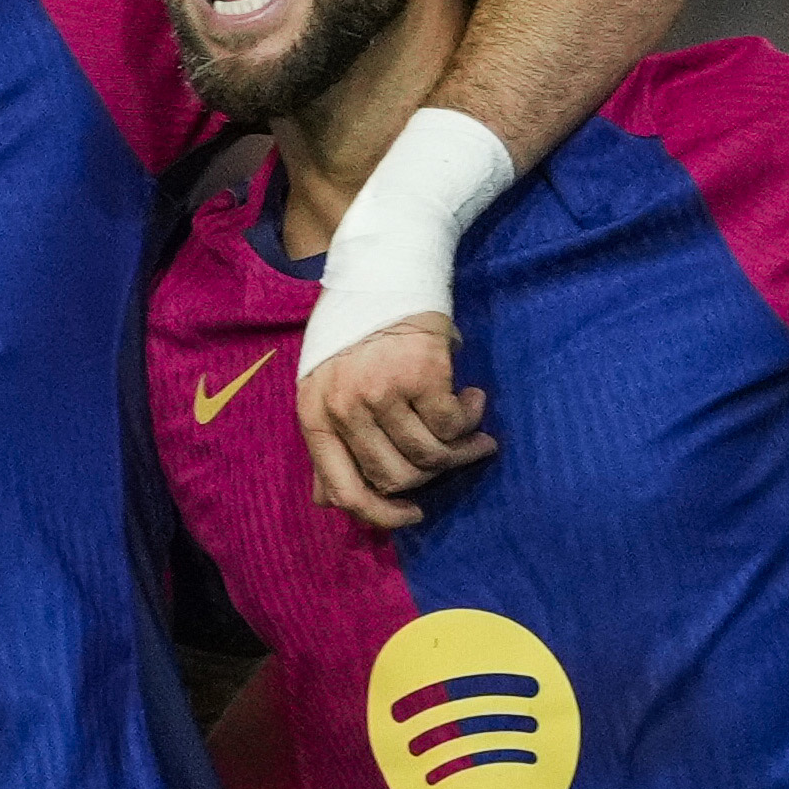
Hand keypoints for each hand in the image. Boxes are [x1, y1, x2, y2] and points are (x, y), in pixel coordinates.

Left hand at [300, 315, 495, 529]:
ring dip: (462, 449)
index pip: (344, 491)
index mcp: (314, 415)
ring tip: (473, 432)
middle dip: (433, 474)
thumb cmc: (356, 334)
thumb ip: (328, 444)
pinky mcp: (420, 375)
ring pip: (431, 455)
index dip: (382, 515)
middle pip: (396, 477)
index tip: (413, 514)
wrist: (385, 273)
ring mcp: (381, 392)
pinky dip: (471, 420)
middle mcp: (344, 408)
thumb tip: (328, 502)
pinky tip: (473, 400)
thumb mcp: (325, 387)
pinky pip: (453, 424)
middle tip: (455, 456)